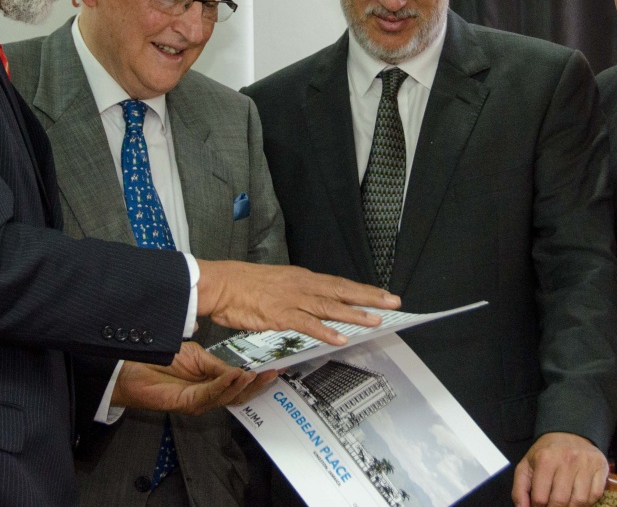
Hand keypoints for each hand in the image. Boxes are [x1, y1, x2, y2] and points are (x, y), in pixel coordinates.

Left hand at [111, 342, 277, 415]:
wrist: (135, 368)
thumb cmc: (161, 360)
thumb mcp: (198, 356)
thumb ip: (218, 365)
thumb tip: (240, 369)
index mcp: (212, 382)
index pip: (240, 383)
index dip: (257, 378)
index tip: (274, 369)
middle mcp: (208, 395)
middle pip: (238, 395)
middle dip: (257, 385)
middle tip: (272, 375)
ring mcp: (199, 401)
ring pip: (228, 397)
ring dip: (243, 385)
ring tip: (256, 375)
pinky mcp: (188, 403)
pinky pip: (211, 394)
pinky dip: (225, 385)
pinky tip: (235, 376)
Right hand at [196, 260, 400, 345]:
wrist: (222, 284)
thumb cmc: (245, 286)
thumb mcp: (278, 285)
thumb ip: (297, 295)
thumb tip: (313, 305)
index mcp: (303, 279)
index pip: (339, 283)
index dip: (363, 289)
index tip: (384, 294)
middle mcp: (303, 286)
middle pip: (342, 291)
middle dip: (369, 297)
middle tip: (394, 302)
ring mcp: (293, 300)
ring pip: (330, 306)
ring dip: (354, 314)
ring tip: (375, 321)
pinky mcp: (280, 314)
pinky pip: (307, 324)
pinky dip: (325, 331)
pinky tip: (340, 338)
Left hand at [512, 432, 608, 506]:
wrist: (568, 434)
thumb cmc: (545, 454)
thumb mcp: (526, 467)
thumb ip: (519, 490)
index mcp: (545, 459)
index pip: (540, 498)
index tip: (538, 506)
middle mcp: (567, 459)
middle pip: (560, 501)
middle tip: (552, 506)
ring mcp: (586, 463)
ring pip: (579, 501)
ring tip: (564, 504)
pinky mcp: (600, 467)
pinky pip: (595, 495)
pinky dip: (587, 503)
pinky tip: (577, 497)